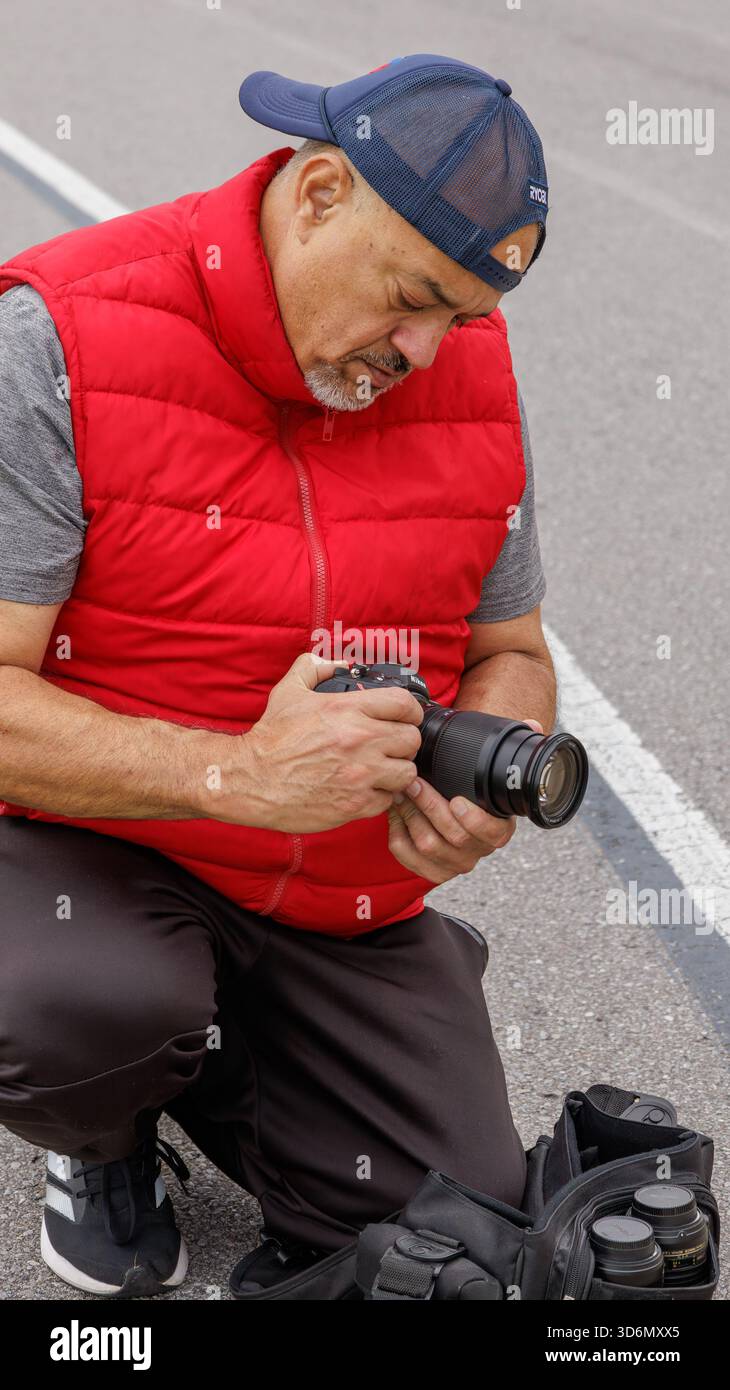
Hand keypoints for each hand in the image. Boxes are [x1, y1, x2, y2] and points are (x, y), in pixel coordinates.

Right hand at [201, 653, 423, 832]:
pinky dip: (380, 796)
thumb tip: (337, 664)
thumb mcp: (289, 691)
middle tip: (389, 746)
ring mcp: (360, 774)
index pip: (404, 704)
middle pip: (411, 739)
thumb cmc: (270, 738)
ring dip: (396, 771)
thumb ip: (314, 668)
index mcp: (348, 709)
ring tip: (379, 770)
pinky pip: (389, 799)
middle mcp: (359, 740)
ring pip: (407, 772)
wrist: (250, 779)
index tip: (405, 717)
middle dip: (403, 742)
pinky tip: (363, 789)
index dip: (409, 710)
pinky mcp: (356, 803)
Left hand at [386, 719, 542, 885]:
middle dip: (430, 806)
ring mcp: (453, 863)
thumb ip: (511, 747)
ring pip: (428, 845)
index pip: (491, 833)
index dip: (474, 820)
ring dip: (411, 815)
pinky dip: (397, 833)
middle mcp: (478, 850)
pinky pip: (408, 857)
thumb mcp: (491, 771)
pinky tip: (395, 812)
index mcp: (498, 829)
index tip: (457, 800)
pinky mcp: (430, 869)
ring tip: (401, 791)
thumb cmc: (472, 789)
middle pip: (454, 837)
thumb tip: (532, 725)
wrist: (456, 812)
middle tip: (414, 782)